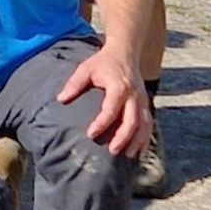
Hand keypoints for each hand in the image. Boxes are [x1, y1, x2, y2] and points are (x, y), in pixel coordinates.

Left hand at [58, 42, 150, 158]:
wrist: (124, 53)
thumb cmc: (102, 62)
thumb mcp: (85, 69)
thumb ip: (74, 84)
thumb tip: (60, 99)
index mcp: (119, 87)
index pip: (111, 109)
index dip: (101, 123)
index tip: (90, 134)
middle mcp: (134, 95)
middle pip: (133, 120)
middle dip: (123, 137)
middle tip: (112, 151)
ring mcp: (142, 101)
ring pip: (145, 124)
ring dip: (137, 141)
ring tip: (127, 155)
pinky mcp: (146, 104)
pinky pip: (150, 124)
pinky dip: (146, 138)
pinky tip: (139, 151)